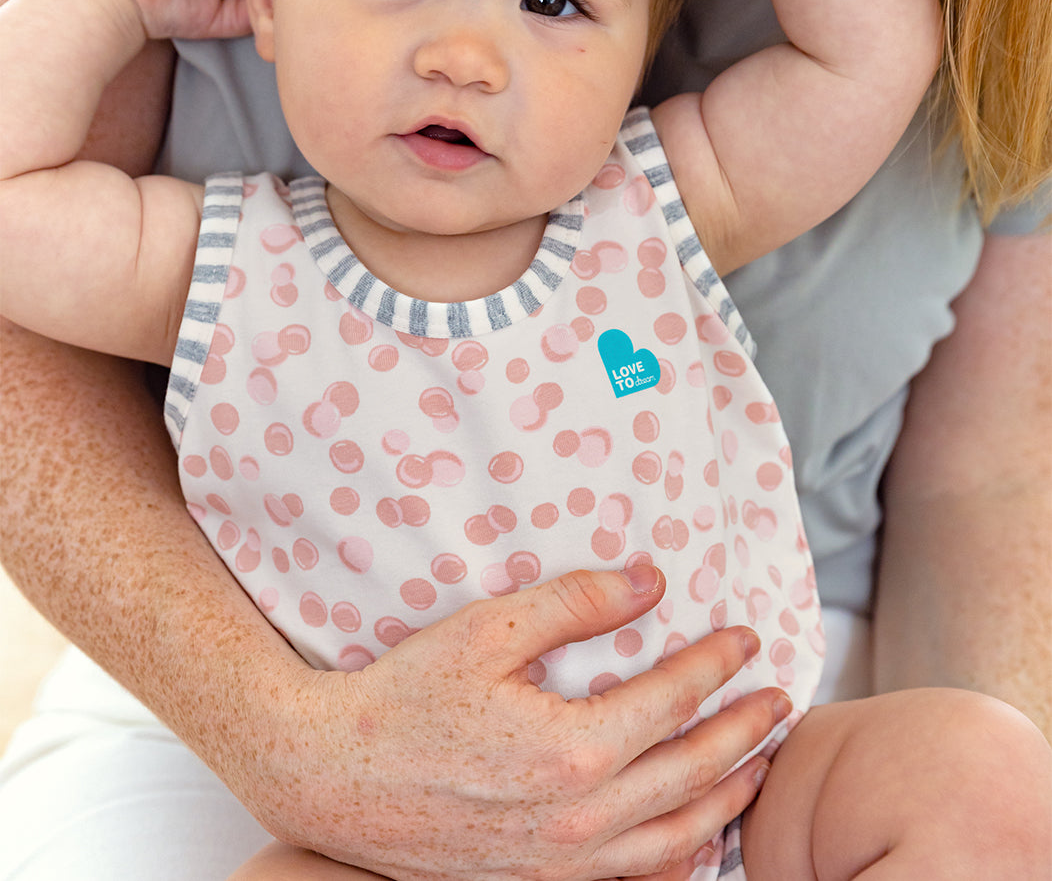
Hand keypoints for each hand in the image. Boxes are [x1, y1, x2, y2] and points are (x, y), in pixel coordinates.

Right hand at [238, 566, 788, 880]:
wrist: (334, 777)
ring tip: (759, 763)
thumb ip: (574, 603)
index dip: (715, 665)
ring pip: (677, 836)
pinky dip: (682, 857)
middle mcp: (579, 818)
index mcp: (571, 750)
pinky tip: (698, 837)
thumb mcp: (487, 630)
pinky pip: (635, 878)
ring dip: (728, 796)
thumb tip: (648, 581)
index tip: (743, 638)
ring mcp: (562, 862)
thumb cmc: (404, 699)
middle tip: (780, 699)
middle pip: (691, 772)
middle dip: (744, 732)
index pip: (671, 700)